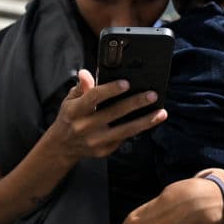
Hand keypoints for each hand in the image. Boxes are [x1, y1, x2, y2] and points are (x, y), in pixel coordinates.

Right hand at [46, 69, 166, 162]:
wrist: (62, 146)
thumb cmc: (70, 117)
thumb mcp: (70, 100)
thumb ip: (81, 87)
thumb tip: (86, 73)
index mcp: (75, 111)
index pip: (94, 97)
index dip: (110, 90)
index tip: (126, 83)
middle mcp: (85, 127)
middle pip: (114, 113)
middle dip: (135, 103)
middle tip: (152, 95)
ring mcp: (96, 141)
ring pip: (125, 130)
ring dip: (145, 121)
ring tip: (161, 113)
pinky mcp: (104, 150)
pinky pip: (124, 138)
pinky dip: (138, 129)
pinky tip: (150, 121)